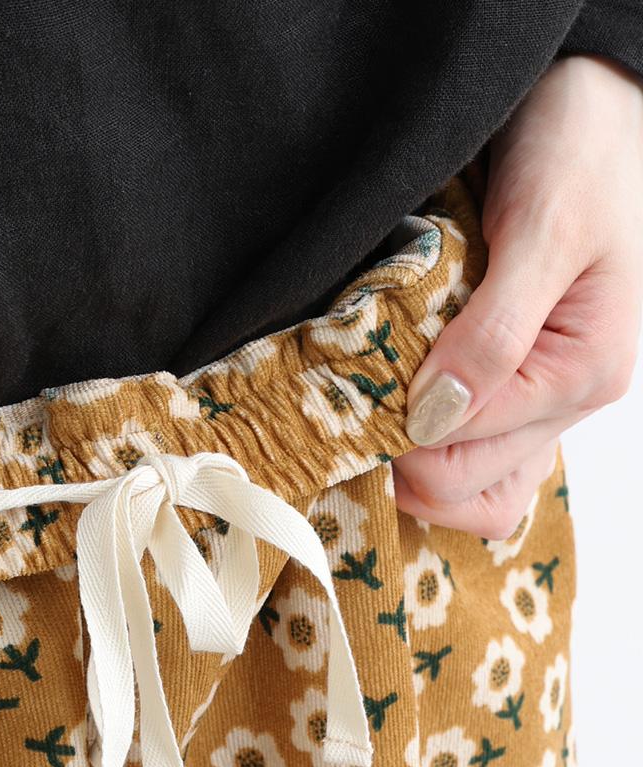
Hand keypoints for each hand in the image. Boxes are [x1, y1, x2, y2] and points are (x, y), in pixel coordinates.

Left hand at [394, 53, 642, 536]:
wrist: (592, 103)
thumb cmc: (579, 151)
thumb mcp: (540, 231)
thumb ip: (491, 332)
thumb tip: (431, 418)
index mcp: (582, 376)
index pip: (460, 456)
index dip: (392, 432)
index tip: (349, 386)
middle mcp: (565, 404)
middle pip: (458, 487)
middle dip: (395, 452)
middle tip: (349, 395)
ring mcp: (540, 402)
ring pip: (464, 489)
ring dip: (408, 464)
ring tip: (369, 409)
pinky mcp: (515, 386)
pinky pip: (468, 456)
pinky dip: (423, 446)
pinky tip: (392, 408)